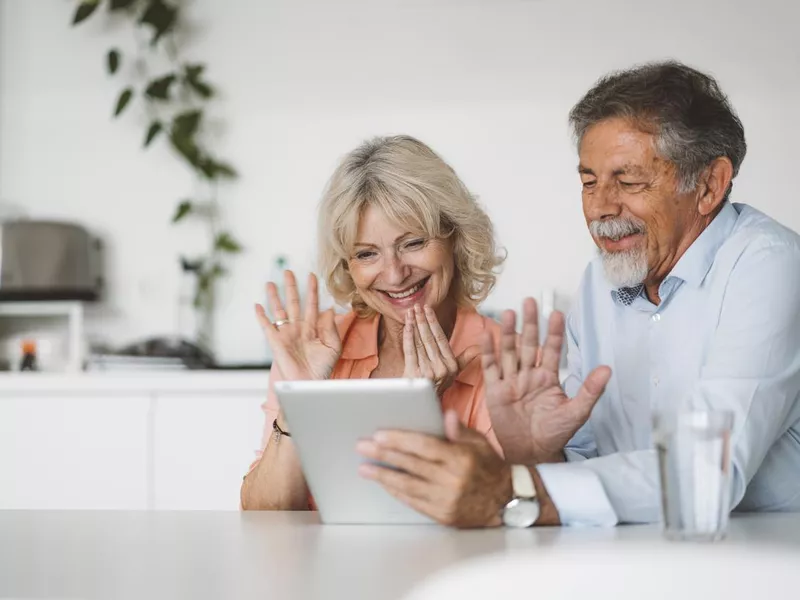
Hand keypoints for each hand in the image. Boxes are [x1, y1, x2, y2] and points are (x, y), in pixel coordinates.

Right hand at [255, 270, 341, 380]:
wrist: (309, 383)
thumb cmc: (322, 368)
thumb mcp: (332, 347)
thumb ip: (331, 328)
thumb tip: (329, 310)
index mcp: (313, 328)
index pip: (312, 304)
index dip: (312, 290)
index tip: (312, 276)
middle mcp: (298, 328)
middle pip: (293, 302)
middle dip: (291, 287)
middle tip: (288, 272)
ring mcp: (286, 334)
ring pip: (279, 311)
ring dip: (274, 297)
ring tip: (270, 283)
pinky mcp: (276, 342)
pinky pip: (267, 326)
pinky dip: (262, 317)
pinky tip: (258, 306)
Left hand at [357, 410, 511, 527]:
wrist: (507, 502)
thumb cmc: (490, 467)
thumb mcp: (480, 443)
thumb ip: (459, 430)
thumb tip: (445, 414)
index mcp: (461, 458)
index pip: (424, 446)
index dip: (400, 440)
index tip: (379, 435)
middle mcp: (453, 479)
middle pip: (411, 465)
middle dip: (383, 455)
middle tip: (362, 447)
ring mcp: (447, 500)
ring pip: (408, 485)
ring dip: (383, 476)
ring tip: (364, 468)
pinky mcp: (443, 515)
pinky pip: (414, 502)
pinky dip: (397, 491)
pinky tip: (384, 483)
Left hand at [402, 304, 479, 397]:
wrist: (422, 407)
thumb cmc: (437, 386)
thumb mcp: (454, 373)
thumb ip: (466, 359)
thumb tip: (480, 347)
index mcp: (451, 365)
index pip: (441, 338)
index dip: (433, 322)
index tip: (428, 309)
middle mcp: (440, 368)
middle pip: (429, 338)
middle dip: (422, 320)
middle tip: (417, 305)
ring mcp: (426, 371)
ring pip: (419, 342)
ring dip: (414, 324)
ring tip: (411, 312)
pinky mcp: (413, 374)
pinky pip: (410, 350)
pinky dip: (407, 336)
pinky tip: (407, 325)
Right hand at [481, 298, 611, 463]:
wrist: (531, 453)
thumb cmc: (554, 434)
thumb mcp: (576, 413)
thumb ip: (590, 390)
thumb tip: (607, 369)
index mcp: (548, 378)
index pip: (551, 350)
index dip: (553, 332)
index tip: (556, 314)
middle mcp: (529, 375)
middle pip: (528, 344)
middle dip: (529, 324)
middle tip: (530, 302)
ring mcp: (511, 381)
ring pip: (509, 352)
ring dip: (509, 333)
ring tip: (510, 313)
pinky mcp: (495, 391)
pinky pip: (491, 368)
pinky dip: (489, 352)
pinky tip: (489, 336)